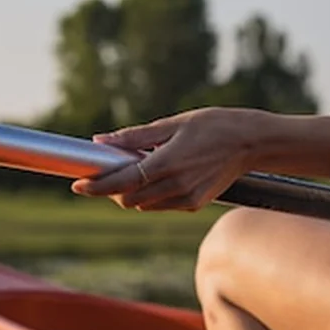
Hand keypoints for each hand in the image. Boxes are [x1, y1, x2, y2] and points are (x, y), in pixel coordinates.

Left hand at [70, 107, 262, 211]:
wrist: (251, 143)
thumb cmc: (213, 126)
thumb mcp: (172, 124)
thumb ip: (134, 138)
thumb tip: (101, 141)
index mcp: (167, 162)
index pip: (122, 182)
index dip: (96, 187)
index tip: (77, 186)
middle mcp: (176, 185)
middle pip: (129, 199)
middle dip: (113, 190)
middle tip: (108, 172)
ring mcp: (187, 198)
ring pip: (144, 205)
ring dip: (132, 193)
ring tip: (137, 170)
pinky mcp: (195, 204)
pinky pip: (162, 205)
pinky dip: (152, 195)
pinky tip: (160, 177)